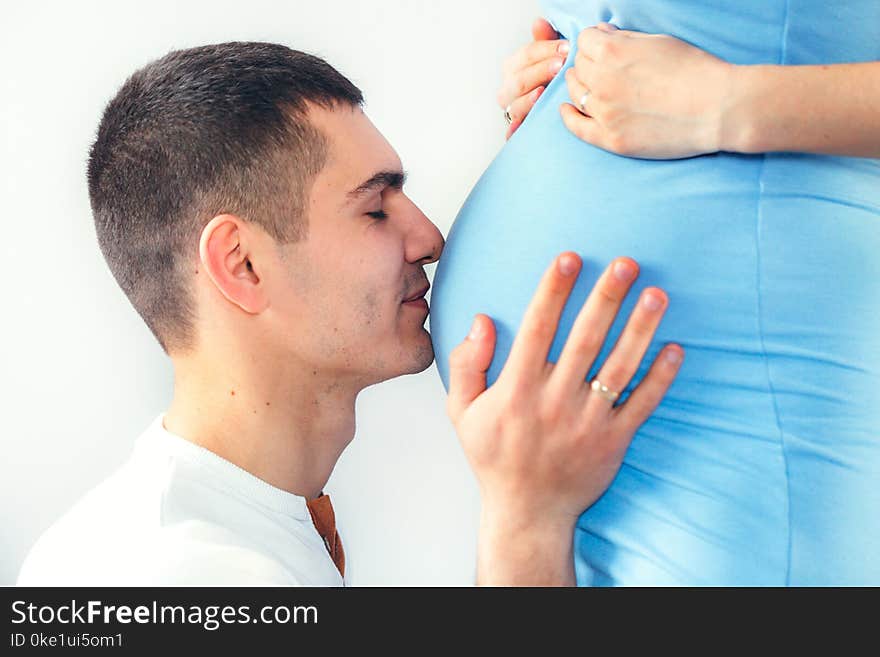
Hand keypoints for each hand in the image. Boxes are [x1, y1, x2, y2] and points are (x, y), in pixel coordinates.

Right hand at [446, 253, 682, 583]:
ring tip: (657, 294)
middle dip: (606, 298)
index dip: (553, 291)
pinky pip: (642, 404)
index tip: (569, 258)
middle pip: (585, 340)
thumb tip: (481, 320)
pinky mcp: (614, 441)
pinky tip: (675, 348)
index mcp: (516, 390)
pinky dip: (660, 377)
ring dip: (640, 329)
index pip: (537, 330)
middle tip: (627, 263)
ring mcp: (588, 422)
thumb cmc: (494, 457)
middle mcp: (554, 402)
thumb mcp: (462, 413)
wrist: (528, 512)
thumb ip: (467, 365)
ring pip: (619, 368)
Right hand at [498, 18, 568, 139]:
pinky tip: (519, 127)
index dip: (545, 50)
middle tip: (560, 66)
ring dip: (527, 99)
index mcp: (513, 67)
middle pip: (518, 80)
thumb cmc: (551, 76)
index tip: (566, 48)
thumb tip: (539, 22)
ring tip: (542, 92)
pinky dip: (513, 131)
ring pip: (514, 104)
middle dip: (539, 72)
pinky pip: (511, 131)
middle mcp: (509, 88)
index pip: (526, 56)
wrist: (552, 100)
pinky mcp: (517, 128)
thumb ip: (545, 40)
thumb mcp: (551, 55)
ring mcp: (512, 108)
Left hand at [561, 25, 733, 158]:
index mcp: (613, 51)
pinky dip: (568, 116)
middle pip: (579, 66)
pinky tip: (567, 109)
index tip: (602, 48)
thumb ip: (624, 38)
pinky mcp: (611, 138)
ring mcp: (604, 112)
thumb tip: (601, 33)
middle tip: (602, 68)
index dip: (594, 42)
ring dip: (580, 85)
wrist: (718, 108)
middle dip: (588, 63)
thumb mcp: (659, 42)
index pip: (585, 41)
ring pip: (576, 93)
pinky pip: (577, 127)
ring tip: (590, 84)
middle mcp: (602, 81)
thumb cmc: (696, 70)